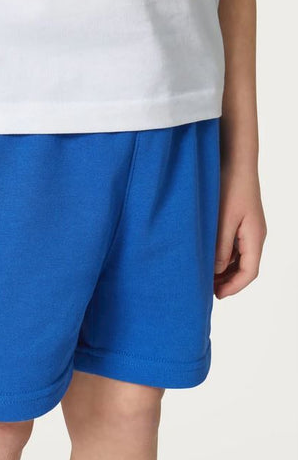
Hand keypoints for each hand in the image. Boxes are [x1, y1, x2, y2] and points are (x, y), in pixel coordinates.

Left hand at [214, 163, 266, 298]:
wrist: (235, 163)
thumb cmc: (229, 188)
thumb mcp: (222, 221)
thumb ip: (221, 247)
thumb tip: (217, 271)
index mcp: (254, 237)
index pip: (249, 272)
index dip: (233, 287)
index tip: (216, 296)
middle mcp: (255, 236)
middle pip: (245, 268)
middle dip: (228, 282)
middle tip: (206, 289)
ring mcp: (249, 229)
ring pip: (240, 259)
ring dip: (225, 270)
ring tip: (205, 277)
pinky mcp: (241, 223)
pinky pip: (235, 247)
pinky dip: (224, 257)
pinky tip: (208, 258)